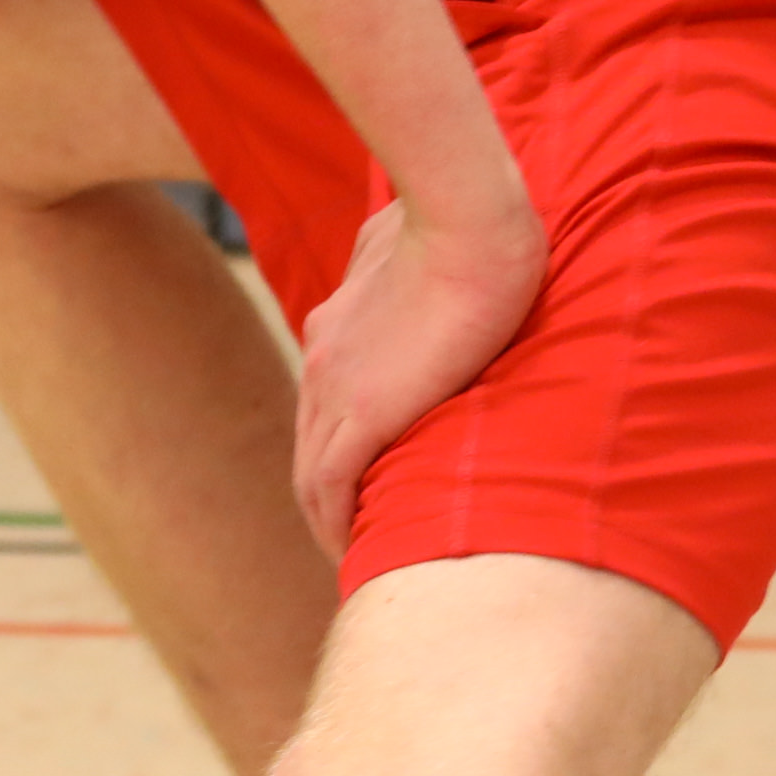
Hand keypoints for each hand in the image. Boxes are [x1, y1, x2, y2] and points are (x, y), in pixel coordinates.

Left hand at [288, 194, 550, 556]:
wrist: (468, 219)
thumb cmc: (462, 218)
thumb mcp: (410, 235)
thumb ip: (396, 252)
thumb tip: (409, 239)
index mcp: (336, 324)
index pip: (323, 403)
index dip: (335, 446)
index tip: (360, 480)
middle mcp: (322, 359)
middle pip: (308, 446)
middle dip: (324, 495)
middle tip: (351, 535)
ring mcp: (334, 385)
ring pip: (311, 474)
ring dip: (326, 519)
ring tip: (353, 556)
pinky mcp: (362, 411)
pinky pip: (333, 487)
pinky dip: (335, 523)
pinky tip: (353, 552)